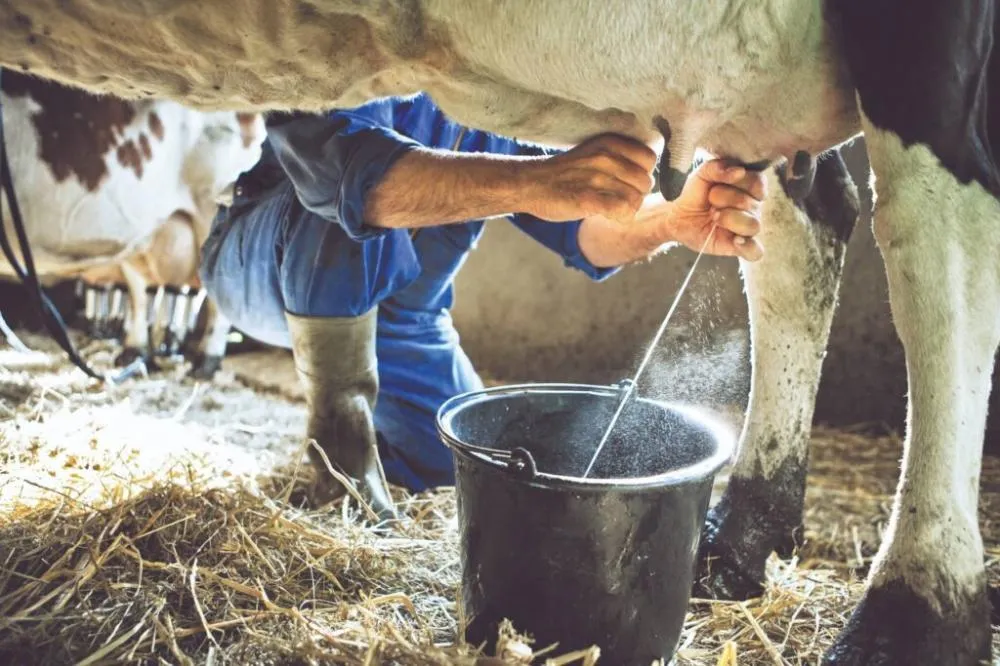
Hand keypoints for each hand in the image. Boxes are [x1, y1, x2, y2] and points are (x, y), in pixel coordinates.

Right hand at [519, 134, 657, 223]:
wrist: (530, 183)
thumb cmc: (564, 173)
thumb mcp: (593, 152)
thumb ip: (619, 157)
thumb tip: (648, 173)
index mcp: (609, 143)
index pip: (649, 159)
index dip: (642, 174)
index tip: (628, 182)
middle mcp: (605, 157)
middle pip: (645, 181)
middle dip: (636, 194)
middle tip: (618, 199)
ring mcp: (597, 177)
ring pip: (636, 198)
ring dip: (628, 209)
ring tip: (612, 208)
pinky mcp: (588, 199)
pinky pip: (624, 211)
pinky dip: (621, 217)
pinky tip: (609, 216)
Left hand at [669, 159, 766, 260]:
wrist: (679, 216)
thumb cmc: (696, 193)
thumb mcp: (702, 174)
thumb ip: (717, 167)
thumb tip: (739, 171)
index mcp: (750, 187)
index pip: (758, 183)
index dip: (738, 183)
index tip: (717, 184)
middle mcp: (753, 207)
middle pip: (751, 204)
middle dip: (724, 200)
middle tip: (710, 203)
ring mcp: (748, 227)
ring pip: (753, 225)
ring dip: (730, 220)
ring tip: (714, 217)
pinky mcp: (739, 247)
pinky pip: (755, 251)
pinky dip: (748, 246)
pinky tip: (735, 240)